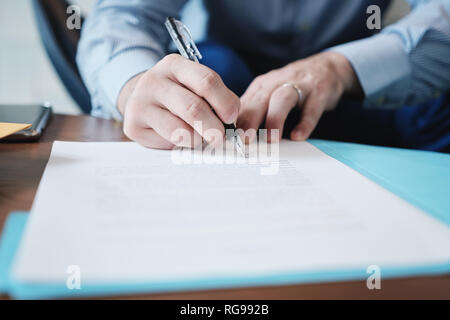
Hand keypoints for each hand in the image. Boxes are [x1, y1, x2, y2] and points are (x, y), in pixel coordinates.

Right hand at [118, 54, 239, 148]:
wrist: (142, 100)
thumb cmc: (177, 95)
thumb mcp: (195, 88)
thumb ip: (217, 101)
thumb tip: (234, 126)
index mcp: (174, 65)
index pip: (206, 81)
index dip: (225, 102)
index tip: (231, 118)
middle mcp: (154, 80)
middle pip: (193, 107)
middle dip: (213, 128)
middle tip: (219, 138)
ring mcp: (140, 102)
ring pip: (180, 130)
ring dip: (197, 139)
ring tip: (198, 138)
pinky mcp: (132, 125)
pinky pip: (166, 142)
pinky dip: (179, 145)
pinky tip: (176, 138)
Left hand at [237, 51, 361, 142]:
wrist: (327, 67)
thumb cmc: (292, 86)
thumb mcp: (269, 94)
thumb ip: (253, 111)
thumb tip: (233, 136)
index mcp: (261, 87)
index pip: (243, 104)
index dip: (234, 122)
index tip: (228, 139)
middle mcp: (276, 83)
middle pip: (259, 99)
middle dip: (250, 120)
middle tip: (245, 140)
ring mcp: (298, 85)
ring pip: (282, 99)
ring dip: (275, 119)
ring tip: (271, 140)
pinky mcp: (319, 91)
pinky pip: (311, 107)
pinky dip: (305, 122)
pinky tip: (298, 136)